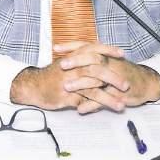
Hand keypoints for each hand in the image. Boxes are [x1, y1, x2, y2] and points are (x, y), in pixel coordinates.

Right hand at [10, 43, 127, 112]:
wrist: (32, 86)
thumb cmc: (50, 76)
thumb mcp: (65, 63)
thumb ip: (80, 60)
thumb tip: (97, 57)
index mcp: (72, 57)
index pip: (92, 49)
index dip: (107, 50)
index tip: (122, 53)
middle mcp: (71, 67)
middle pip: (96, 69)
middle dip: (113, 77)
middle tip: (126, 85)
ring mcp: (69, 82)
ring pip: (93, 87)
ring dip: (109, 96)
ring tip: (122, 104)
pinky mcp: (67, 96)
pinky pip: (85, 101)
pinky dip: (98, 105)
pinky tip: (107, 110)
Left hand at [56, 41, 159, 112]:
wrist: (147, 83)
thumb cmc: (123, 71)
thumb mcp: (108, 60)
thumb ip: (91, 58)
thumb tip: (70, 54)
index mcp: (105, 55)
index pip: (87, 46)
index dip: (71, 46)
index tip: (55, 48)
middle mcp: (110, 64)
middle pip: (93, 58)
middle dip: (76, 61)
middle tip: (61, 65)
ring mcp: (115, 79)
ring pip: (98, 79)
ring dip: (81, 83)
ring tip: (67, 87)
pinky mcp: (119, 94)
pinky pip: (104, 100)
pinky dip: (92, 105)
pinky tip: (80, 109)